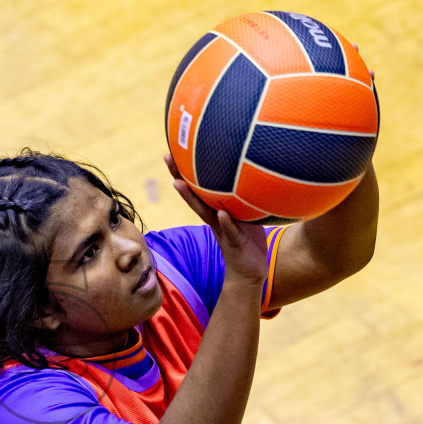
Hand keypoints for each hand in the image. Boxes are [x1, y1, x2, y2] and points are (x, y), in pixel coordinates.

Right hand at [163, 154, 267, 286]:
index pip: (199, 188)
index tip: (175, 149)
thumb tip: (254, 174)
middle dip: (179, 177)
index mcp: (217, 211)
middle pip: (193, 196)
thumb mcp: (248, 216)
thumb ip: (246, 199)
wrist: (250, 274)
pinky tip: (222, 214)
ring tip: (179, 184)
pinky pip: (229, 231)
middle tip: (168, 157)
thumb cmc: (249, 242)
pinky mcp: (234, 243)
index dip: (187, 170)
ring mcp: (222, 231)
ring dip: (191, 199)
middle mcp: (215, 218)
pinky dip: (226, 223)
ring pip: (205, 213)